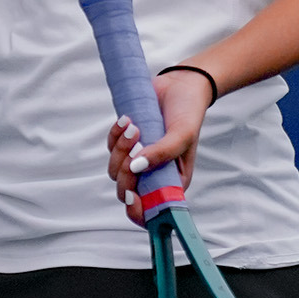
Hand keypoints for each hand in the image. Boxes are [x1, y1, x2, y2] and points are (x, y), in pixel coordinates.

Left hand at [104, 68, 212, 225]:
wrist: (179, 86)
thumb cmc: (188, 113)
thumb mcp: (182, 134)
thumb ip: (163, 153)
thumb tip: (136, 167)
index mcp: (171, 183)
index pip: (151, 211)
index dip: (138, 211)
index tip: (132, 195)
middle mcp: (153, 176)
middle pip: (127, 191)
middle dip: (125, 172)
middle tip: (136, 145)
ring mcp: (138, 160)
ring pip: (115, 169)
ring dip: (120, 149)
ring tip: (134, 127)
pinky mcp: (126, 143)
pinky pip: (111, 147)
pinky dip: (115, 135)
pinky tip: (127, 120)